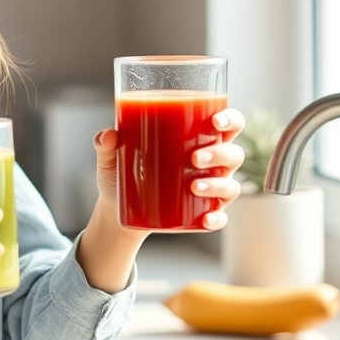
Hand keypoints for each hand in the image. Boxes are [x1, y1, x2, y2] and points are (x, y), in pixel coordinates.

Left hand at [92, 108, 245, 233]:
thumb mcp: (111, 156)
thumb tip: (107, 136)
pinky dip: (216, 218)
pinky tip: (206, 219)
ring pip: (230, 185)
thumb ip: (105, 143)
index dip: (230, 120)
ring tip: (194, 187)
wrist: (117, 208)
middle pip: (233, 154)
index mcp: (199, 139)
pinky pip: (219, 217)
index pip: (228, 124)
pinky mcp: (202, 214)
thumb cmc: (123, 170)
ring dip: (218, 185)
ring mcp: (210, 189)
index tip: (216, 121)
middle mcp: (212, 163)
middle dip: (220, 154)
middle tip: (195, 159)